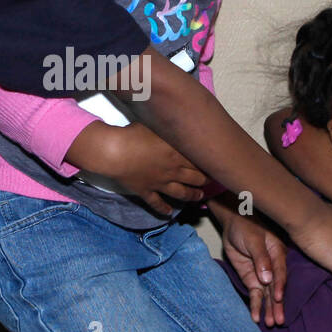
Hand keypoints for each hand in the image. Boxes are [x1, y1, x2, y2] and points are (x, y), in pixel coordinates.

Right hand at [66, 121, 205, 215]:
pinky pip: (157, 203)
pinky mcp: (145, 191)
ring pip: (181, 193)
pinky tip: (169, 213)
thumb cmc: (134, 134)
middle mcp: (172, 171)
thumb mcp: (155, 125)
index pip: (199, 162)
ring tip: (199, 197)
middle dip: (204, 181)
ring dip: (192, 195)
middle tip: (210, 181)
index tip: (216, 165)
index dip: (209, 165)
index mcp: (176, 154)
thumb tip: (173, 118)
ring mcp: (159, 183)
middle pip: (194, 179)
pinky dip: (164, 209)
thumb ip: (167, 127)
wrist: (115, 152)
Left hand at [218, 208, 287, 326]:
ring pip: (268, 295)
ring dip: (269, 309)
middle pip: (276, 288)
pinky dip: (256, 305)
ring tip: (271, 324)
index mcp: (278, 255)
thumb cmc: (247, 227)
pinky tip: (256, 317)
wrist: (234, 223)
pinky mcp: (252, 280)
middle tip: (278, 321)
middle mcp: (273, 268)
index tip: (278, 298)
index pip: (280, 273)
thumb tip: (267, 279)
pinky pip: (256, 295)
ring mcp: (263, 275)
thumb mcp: (253, 240)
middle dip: (277, 305)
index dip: (279, 286)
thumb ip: (261, 258)